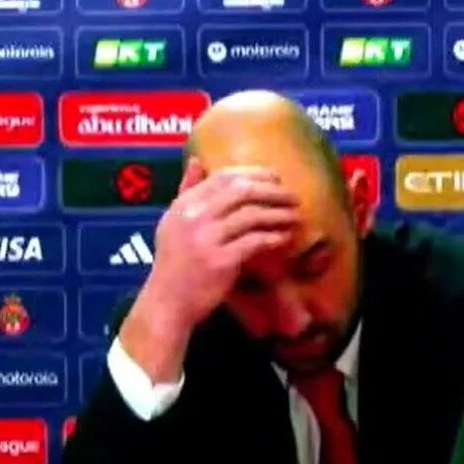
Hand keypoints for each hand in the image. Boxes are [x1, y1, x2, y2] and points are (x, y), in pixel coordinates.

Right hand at [120, 158, 298, 381]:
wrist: (168, 303)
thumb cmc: (174, 263)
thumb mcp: (173, 222)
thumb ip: (186, 190)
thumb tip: (197, 160)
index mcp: (183, 204)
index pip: (224, 177)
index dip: (254, 174)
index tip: (276, 178)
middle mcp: (193, 217)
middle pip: (241, 191)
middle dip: (272, 191)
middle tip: (292, 196)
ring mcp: (206, 239)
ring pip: (251, 215)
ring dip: (278, 213)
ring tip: (295, 216)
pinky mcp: (221, 262)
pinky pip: (255, 242)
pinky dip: (273, 237)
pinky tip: (284, 237)